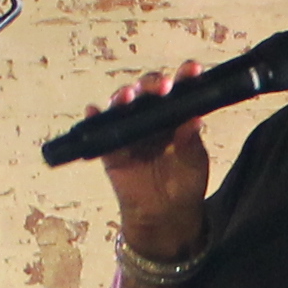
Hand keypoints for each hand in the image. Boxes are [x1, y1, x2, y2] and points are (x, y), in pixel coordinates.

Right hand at [94, 74, 214, 263]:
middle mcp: (151, 116)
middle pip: (147, 91)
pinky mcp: (112, 148)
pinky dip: (94, 118)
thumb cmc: (183, 184)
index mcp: (175, 115)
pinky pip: (100, 129)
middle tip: (162, 87)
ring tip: (126, 96)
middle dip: (152, 84)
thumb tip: (194, 120)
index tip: (192, 71)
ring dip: (122, 97)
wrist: (165, 216)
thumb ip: (190, 142)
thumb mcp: (193, 163)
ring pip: (122, 105)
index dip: (184, 76)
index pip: (179, 89)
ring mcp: (130, 130)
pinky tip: (94, 111)